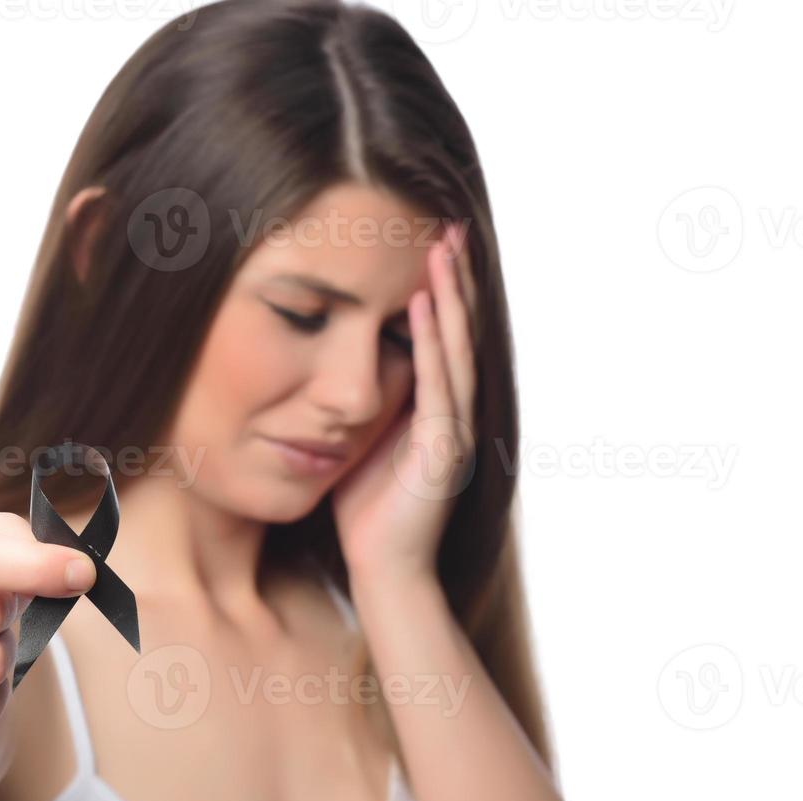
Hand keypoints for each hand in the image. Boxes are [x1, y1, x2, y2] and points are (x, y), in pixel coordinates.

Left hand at [332, 220, 478, 582]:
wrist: (385, 572)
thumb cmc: (367, 513)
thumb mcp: (362, 441)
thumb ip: (366, 402)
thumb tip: (342, 364)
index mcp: (441, 411)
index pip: (446, 337)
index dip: (445, 291)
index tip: (434, 242)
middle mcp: (458, 414)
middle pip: (460, 332)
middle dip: (456, 279)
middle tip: (449, 226)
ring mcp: (456, 431)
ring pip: (455, 349)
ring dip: (448, 297)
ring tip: (439, 250)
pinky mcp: (443, 450)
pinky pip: (438, 385)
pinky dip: (430, 343)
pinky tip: (419, 306)